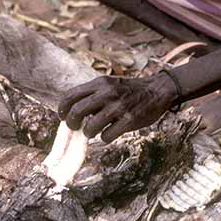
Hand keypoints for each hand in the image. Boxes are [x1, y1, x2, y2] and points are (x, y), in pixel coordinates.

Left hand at [57, 73, 176, 142]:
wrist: (157, 90)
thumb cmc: (130, 90)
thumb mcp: (110, 84)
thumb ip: (93, 94)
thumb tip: (72, 110)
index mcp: (100, 83)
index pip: (71, 95)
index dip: (62, 109)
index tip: (62, 116)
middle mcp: (107, 93)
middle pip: (76, 111)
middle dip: (72, 123)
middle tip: (76, 128)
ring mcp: (118, 107)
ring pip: (90, 127)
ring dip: (89, 133)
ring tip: (93, 132)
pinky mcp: (129, 120)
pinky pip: (107, 136)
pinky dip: (105, 138)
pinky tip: (110, 133)